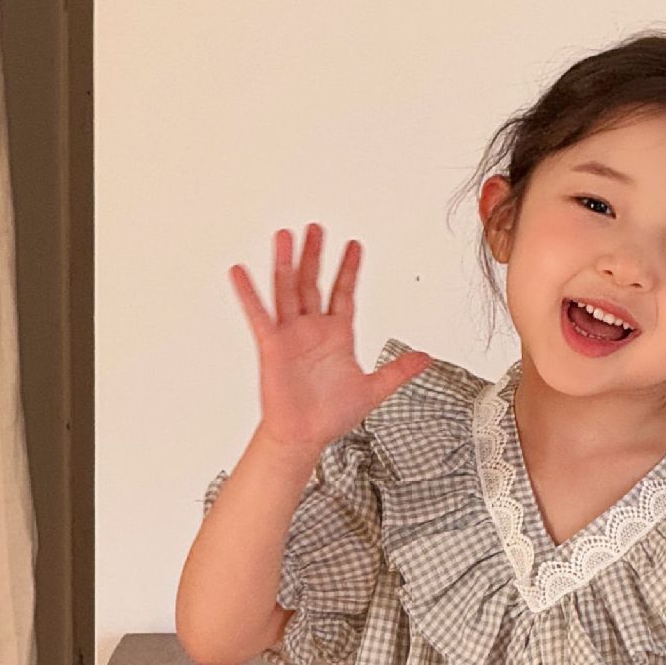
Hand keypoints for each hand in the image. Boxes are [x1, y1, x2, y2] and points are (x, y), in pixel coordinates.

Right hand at [228, 225, 431, 452]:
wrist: (304, 436)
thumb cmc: (331, 416)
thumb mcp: (373, 390)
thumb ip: (399, 371)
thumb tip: (425, 359)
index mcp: (337, 336)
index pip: (344, 293)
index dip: (349, 270)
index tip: (354, 245)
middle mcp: (312, 330)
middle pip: (313, 283)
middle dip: (315, 255)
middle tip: (316, 228)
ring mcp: (291, 336)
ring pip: (287, 290)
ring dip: (286, 263)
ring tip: (284, 236)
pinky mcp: (272, 346)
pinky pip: (259, 315)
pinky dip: (249, 294)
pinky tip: (240, 272)